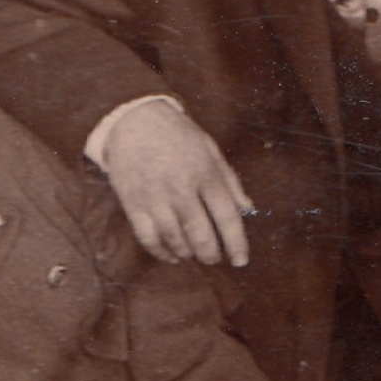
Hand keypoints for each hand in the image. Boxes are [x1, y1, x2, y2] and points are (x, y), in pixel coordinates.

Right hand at [102, 99, 252, 267]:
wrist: (133, 119)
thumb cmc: (177, 135)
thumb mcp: (209, 150)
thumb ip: (229, 181)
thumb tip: (247, 209)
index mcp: (205, 174)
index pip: (227, 217)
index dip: (237, 244)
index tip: (241, 261)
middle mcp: (181, 188)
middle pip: (201, 235)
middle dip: (210, 254)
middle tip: (214, 258)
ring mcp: (156, 197)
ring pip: (175, 240)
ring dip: (188, 253)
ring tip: (193, 253)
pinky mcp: (134, 204)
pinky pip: (148, 238)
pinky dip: (162, 252)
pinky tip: (172, 255)